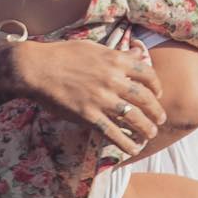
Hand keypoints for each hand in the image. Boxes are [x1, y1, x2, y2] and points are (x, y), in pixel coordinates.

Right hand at [13, 38, 165, 155]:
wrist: (37, 68)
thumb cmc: (62, 54)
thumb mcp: (93, 48)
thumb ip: (118, 54)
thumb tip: (138, 52)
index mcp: (115, 60)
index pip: (147, 73)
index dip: (157, 86)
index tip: (158, 94)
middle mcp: (112, 79)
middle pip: (145, 98)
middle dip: (156, 111)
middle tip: (160, 119)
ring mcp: (101, 99)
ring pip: (134, 118)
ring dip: (146, 128)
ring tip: (150, 134)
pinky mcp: (88, 116)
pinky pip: (114, 133)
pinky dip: (126, 143)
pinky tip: (133, 149)